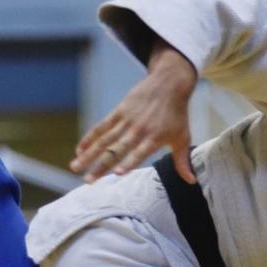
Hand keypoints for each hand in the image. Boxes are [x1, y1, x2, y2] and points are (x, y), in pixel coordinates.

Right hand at [71, 43, 198, 182]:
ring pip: (104, 140)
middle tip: (87, 180)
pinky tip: (79, 150)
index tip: (117, 173)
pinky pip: (101, 126)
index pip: (139, 153)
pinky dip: (90, 138)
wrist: (169, 84)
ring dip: (89, 154)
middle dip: (100, 166)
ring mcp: (126, 120)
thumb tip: (191, 182)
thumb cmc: (177, 115)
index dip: (128, 163)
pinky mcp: (119, 111)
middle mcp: (138, 130)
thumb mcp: (183, 138)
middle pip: (116, 150)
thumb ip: (182, 162)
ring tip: (75, 167)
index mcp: (154, 138)